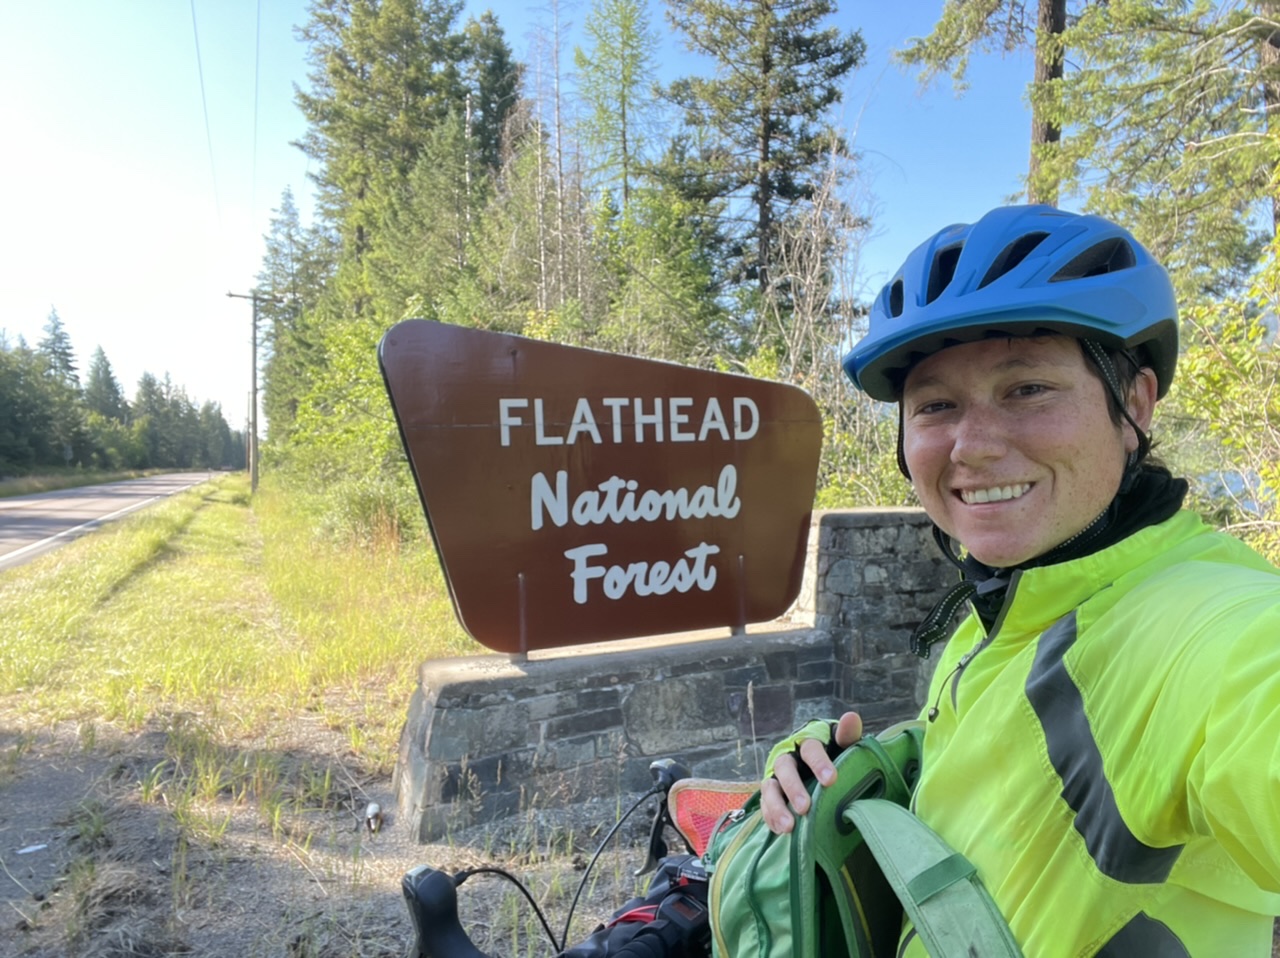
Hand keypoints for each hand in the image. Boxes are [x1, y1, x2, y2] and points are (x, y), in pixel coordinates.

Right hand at [760, 711, 861, 833]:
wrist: (816, 767)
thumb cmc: (833, 755)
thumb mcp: (841, 745)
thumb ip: (846, 735)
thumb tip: (851, 717)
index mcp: (806, 743)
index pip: (810, 749)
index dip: (819, 763)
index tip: (831, 779)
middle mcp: (787, 758)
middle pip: (784, 768)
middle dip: (793, 788)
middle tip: (805, 807)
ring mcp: (775, 777)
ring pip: (770, 788)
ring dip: (777, 806)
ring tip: (788, 827)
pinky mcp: (770, 795)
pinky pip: (764, 806)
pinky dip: (770, 818)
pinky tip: (781, 831)